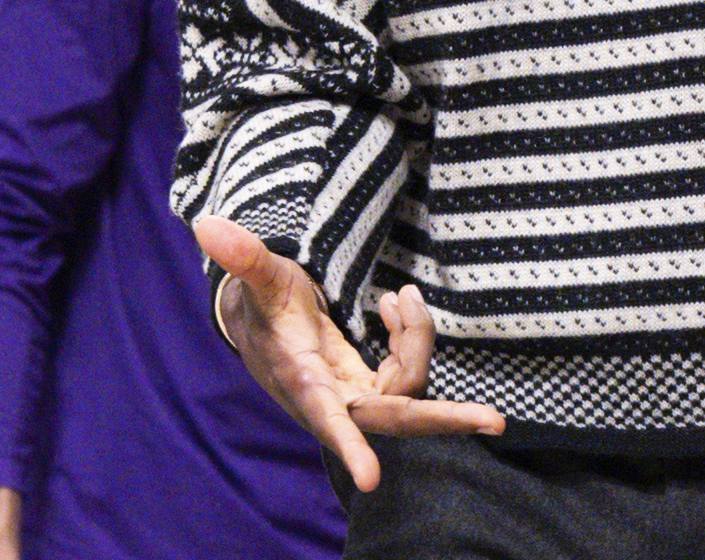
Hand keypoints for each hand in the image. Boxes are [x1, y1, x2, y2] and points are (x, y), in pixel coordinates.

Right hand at [193, 214, 504, 491]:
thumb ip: (244, 256)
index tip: (370, 479)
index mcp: (302, 378)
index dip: (348, 445)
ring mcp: (354, 397)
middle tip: (496, 421)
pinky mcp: (370, 388)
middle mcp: (332, 399)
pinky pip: (408, 370)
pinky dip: (412, 335)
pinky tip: (399, 305)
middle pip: (395, 417)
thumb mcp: (260, 275)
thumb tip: (207, 224)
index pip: (327, 418)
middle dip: (444, 418)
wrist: (262, 323)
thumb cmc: (262, 300)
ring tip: (402, 297)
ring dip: (416, 337)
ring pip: (409, 384)